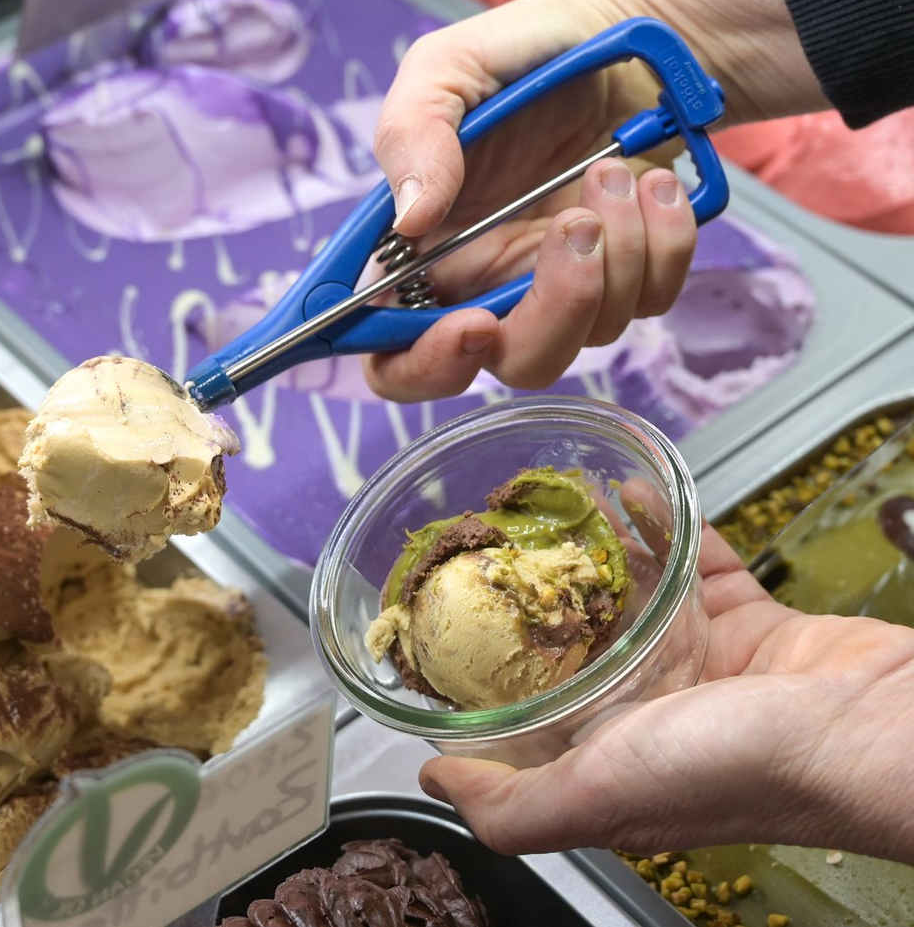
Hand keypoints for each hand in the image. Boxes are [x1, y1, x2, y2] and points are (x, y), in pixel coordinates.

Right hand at [365, 0, 826, 399]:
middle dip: (551, 313)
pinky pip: (653, 298)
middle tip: (573, 230)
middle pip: (508, 361)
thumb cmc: (518, 54)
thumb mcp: (447, 69)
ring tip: (612, 167)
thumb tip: (409, 219)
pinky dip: (664, 240)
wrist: (620, 36)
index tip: (470, 328)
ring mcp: (561, 285)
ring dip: (616, 249)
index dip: (422, 364)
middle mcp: (489, 283)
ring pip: (589, 337)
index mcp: (424, 253)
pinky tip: (651, 182)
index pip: (394, 352)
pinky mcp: (629, 275)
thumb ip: (412, 136)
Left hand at [418, 524, 913, 864]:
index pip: (535, 705)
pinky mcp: (748, 619)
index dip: (493, 661)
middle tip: (504, 532)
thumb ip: (511, 806)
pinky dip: (665, 525)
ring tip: (557, 499)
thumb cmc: (735, 768)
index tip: (459, 605)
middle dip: (542, 587)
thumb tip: (433, 780)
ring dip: (597, 545)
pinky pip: (695, 560)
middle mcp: (652, 708)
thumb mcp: (597, 797)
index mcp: (611, 753)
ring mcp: (702, 658)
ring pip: (635, 590)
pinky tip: (633, 492)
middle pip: (582, 637)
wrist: (863, 728)